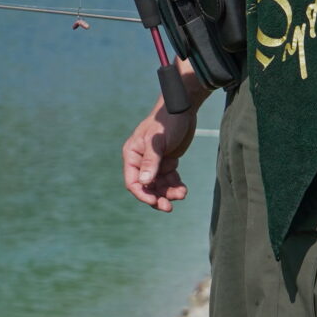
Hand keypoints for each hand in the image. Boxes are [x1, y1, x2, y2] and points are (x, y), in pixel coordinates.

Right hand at [122, 96, 196, 210]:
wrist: (184, 109)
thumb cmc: (167, 122)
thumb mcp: (158, 142)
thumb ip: (151, 162)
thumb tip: (143, 183)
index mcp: (132, 154)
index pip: (133, 181)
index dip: (142, 194)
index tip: (155, 202)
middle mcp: (141, 161)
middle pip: (146, 187)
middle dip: (157, 198)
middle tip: (169, 207)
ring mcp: (155, 163)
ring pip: (159, 186)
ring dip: (169, 193)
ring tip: (182, 193)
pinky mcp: (168, 162)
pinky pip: (170, 180)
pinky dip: (176, 186)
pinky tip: (183, 189)